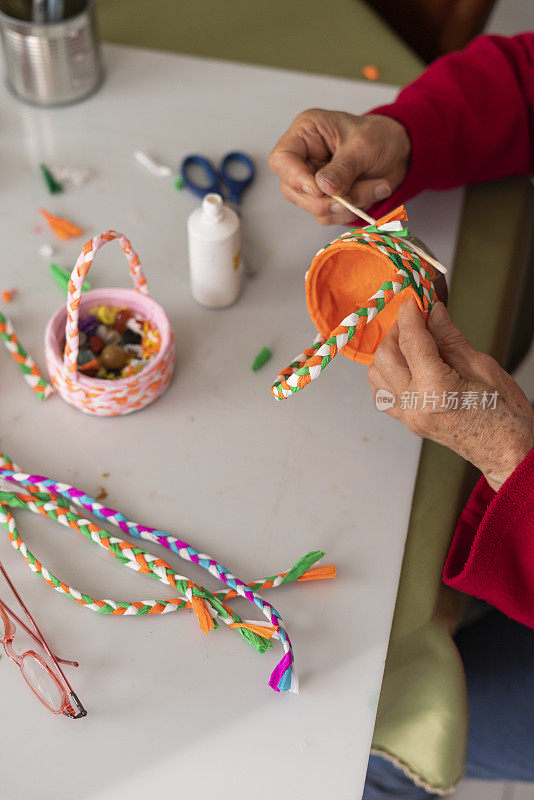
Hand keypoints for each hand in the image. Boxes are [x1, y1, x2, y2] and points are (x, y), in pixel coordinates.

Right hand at [268, 109, 410, 224]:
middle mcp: (304, 158)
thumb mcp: (364, 145)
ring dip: (345, 206)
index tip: (319, 190)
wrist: (400, 150)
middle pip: (292, 190)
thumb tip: (323, 188)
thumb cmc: (379, 136)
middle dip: (324, 200)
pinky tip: (371, 194)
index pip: (282, 159)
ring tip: (375, 187)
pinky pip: (330, 215)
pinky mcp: (326, 199)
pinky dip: (352, 211)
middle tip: (350, 200)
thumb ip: (342, 168)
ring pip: (313, 207)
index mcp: (306, 134)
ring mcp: (313, 181)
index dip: (295, 178)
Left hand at [367, 299, 533, 490]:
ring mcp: (408, 417)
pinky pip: (382, 395)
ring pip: (376, 375)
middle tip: (416, 320)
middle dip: (397, 331)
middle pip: (385, 355)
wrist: (507, 452)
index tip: (414, 301)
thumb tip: (433, 313)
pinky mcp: (408, 422)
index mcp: (435, 389)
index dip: (410, 315)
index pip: (411, 340)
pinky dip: (386, 374)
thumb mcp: (483, 367)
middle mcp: (415, 404)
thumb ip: (451, 339)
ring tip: (411, 342)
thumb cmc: (504, 415)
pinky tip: (405, 366)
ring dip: (388, 352)